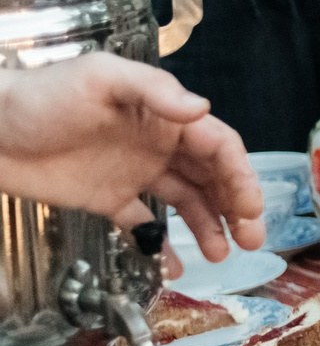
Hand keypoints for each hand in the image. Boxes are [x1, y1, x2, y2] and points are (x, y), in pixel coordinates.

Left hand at [0, 55, 262, 257]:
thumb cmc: (42, 96)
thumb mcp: (102, 79)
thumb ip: (154, 92)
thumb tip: (202, 108)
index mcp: (164, 116)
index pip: (218, 146)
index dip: (240, 176)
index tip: (251, 208)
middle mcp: (158, 145)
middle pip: (212, 176)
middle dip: (237, 206)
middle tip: (252, 238)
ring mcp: (134, 174)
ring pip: (187, 202)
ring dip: (211, 225)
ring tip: (222, 254)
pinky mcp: (108, 199)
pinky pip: (143, 225)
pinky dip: (162, 244)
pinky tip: (176, 266)